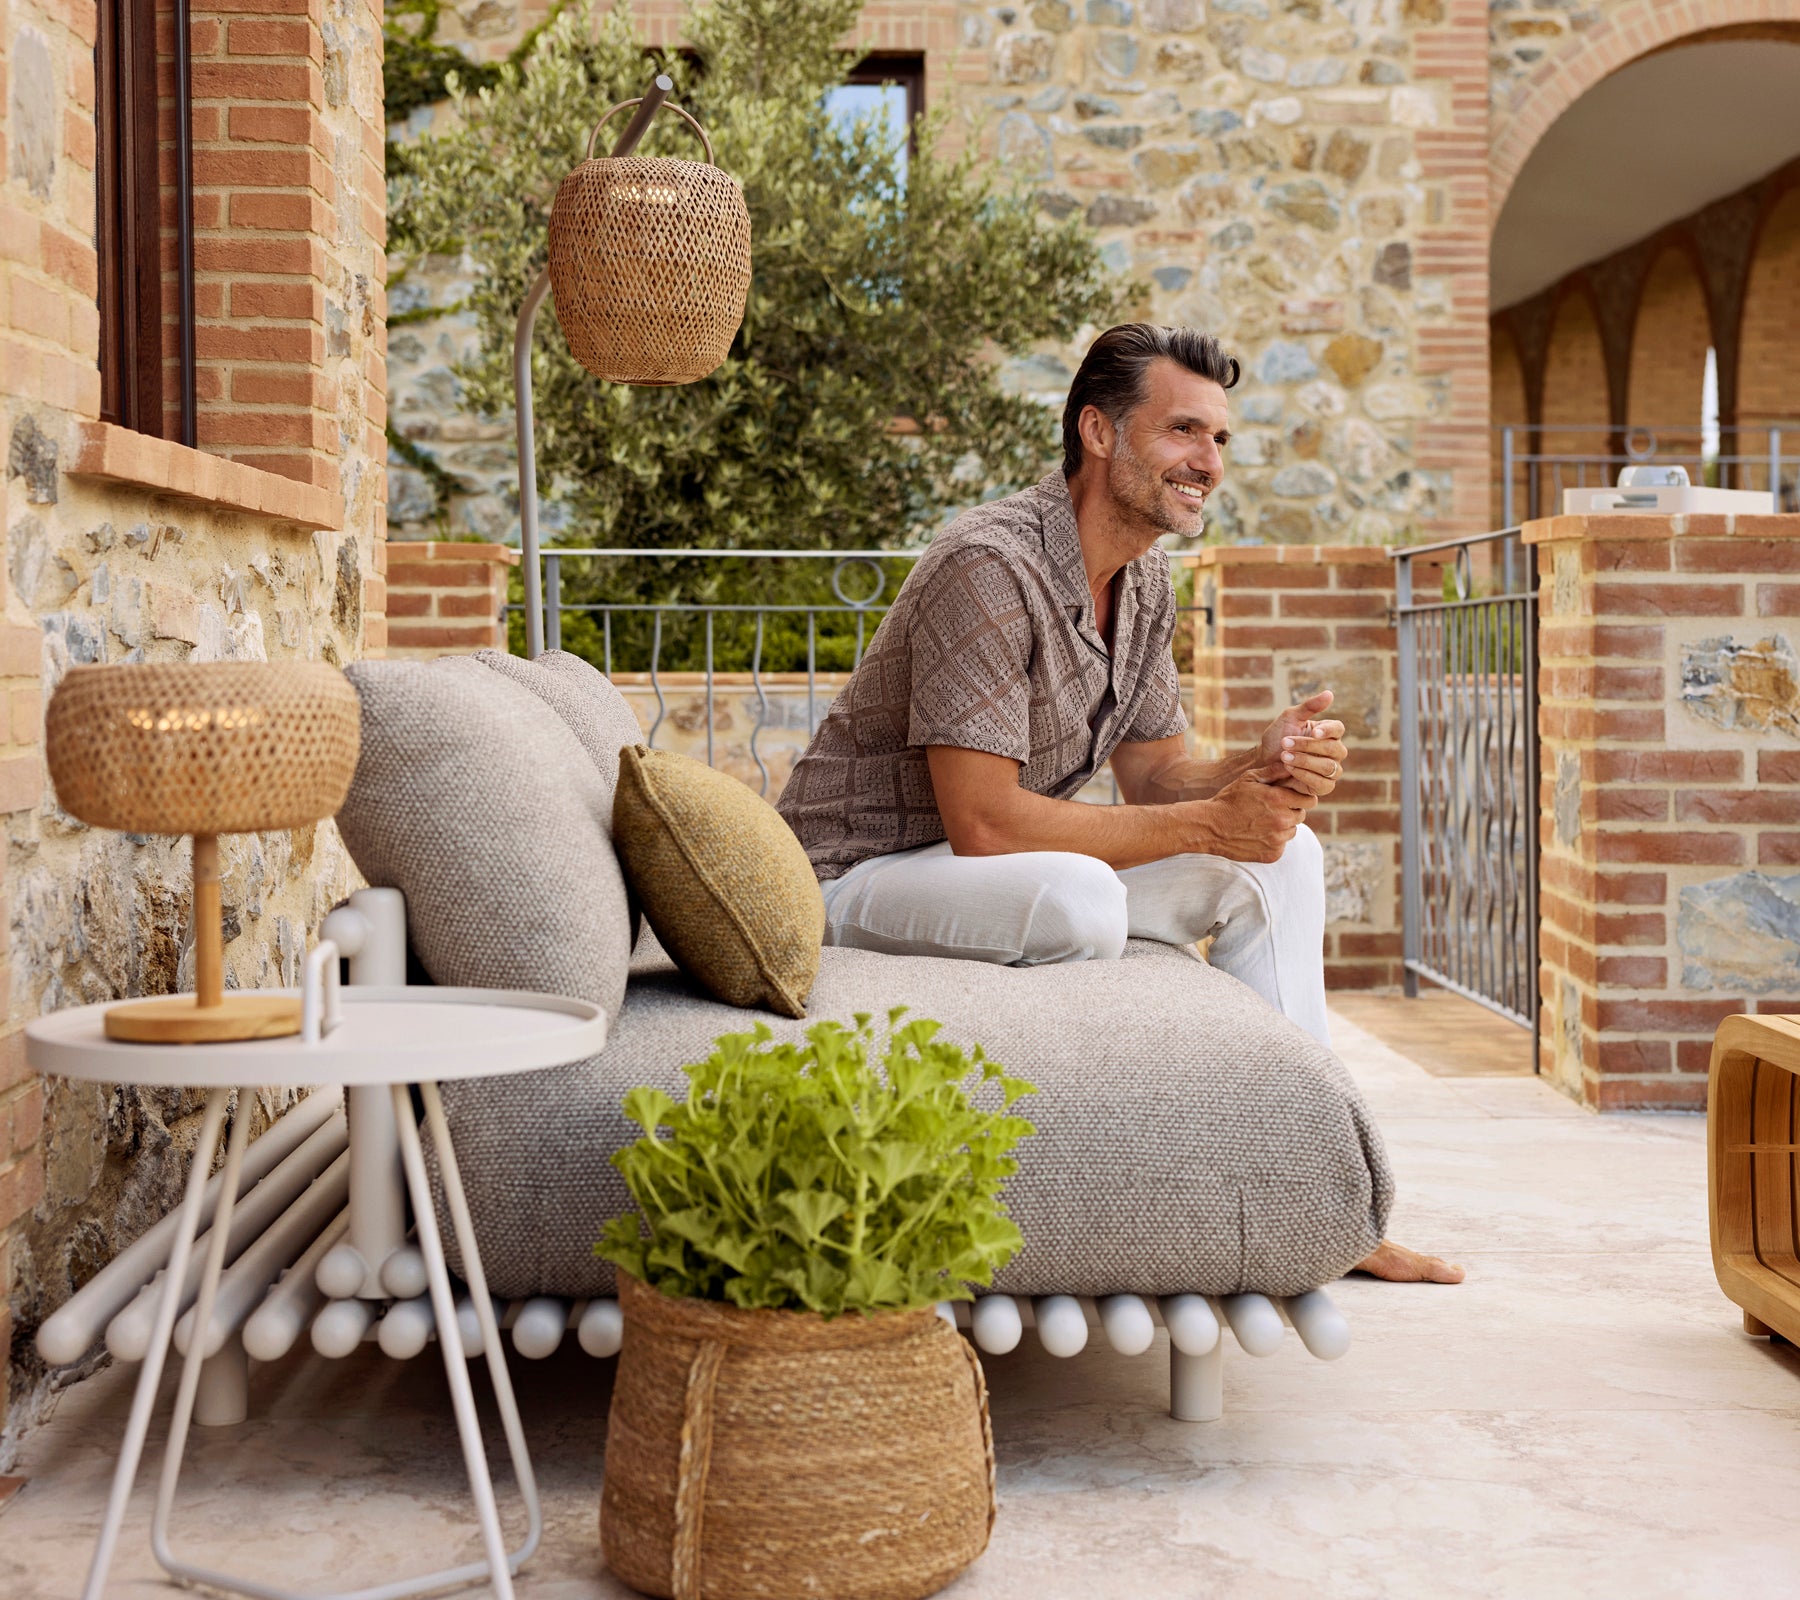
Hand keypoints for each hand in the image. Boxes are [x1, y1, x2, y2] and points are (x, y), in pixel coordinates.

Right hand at [1191, 772, 1314, 863]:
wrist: (1210, 827)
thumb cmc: (1228, 800)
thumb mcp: (1248, 779)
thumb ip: (1274, 771)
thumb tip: (1292, 764)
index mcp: (1279, 799)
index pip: (1309, 799)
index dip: (1301, 797)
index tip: (1290, 797)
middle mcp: (1282, 820)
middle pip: (1301, 815)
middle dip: (1291, 810)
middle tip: (1272, 809)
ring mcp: (1278, 840)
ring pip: (1292, 831)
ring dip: (1283, 826)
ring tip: (1262, 822)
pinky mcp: (1272, 854)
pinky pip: (1281, 846)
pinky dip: (1273, 841)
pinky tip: (1257, 834)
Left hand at [1256, 690, 1347, 799]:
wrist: (1263, 762)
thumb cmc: (1277, 738)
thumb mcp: (1289, 718)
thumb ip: (1309, 707)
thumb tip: (1330, 693)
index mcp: (1328, 733)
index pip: (1338, 729)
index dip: (1328, 730)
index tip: (1313, 732)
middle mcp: (1334, 752)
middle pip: (1335, 748)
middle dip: (1308, 746)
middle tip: (1285, 743)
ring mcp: (1331, 770)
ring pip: (1329, 767)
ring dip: (1305, 761)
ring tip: (1284, 757)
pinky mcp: (1324, 786)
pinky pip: (1323, 784)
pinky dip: (1305, 775)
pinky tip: (1289, 769)